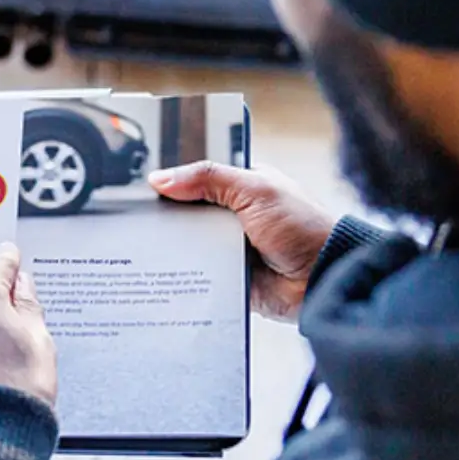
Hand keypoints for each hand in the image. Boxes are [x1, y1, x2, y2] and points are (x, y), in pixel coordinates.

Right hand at [148, 162, 336, 320]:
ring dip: (171, 245)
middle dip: (167, 215)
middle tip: (135, 215)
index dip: (172, 180)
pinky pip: (194, 272)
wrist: (323, 281)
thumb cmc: (303, 228)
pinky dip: (181, 271)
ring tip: (139, 243)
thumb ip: (208, 178)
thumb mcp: (255, 189)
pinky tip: (159, 269)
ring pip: (186, 243)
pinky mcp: (224, 275)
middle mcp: (232, 216)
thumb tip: (160, 178)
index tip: (142, 184)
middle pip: (186, 211)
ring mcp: (227, 247)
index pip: (196, 178)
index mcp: (241, 186)